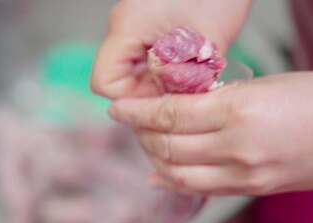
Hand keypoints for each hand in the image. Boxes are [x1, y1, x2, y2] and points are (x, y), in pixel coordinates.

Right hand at [91, 0, 251, 98]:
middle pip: (117, 80)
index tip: (164, 98)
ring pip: (131, 72)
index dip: (133, 99)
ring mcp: (133, 26)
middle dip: (147, 92)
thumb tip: (173, 108)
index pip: (105, 84)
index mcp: (126, 27)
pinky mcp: (147, 26)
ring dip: (156, 81)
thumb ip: (187, 79)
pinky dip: (163, 70)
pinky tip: (186, 66)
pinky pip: (144, 59)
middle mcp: (122, 27)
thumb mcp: (208, 41)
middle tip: (180, 91)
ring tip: (187, 77)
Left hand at [108, 72, 312, 195]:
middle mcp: (237, 146)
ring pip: (180, 173)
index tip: (118, 109)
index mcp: (239, 108)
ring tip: (147, 145)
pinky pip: (204, 190)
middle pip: (168, 146)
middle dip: (142, 134)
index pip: (170, 114)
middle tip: (132, 122)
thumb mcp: (266, 85)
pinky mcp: (255, 190)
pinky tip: (160, 174)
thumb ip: (221, 102)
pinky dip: (176, 181)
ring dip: (155, 159)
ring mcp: (246, 174)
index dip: (138, 112)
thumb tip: (183, 113)